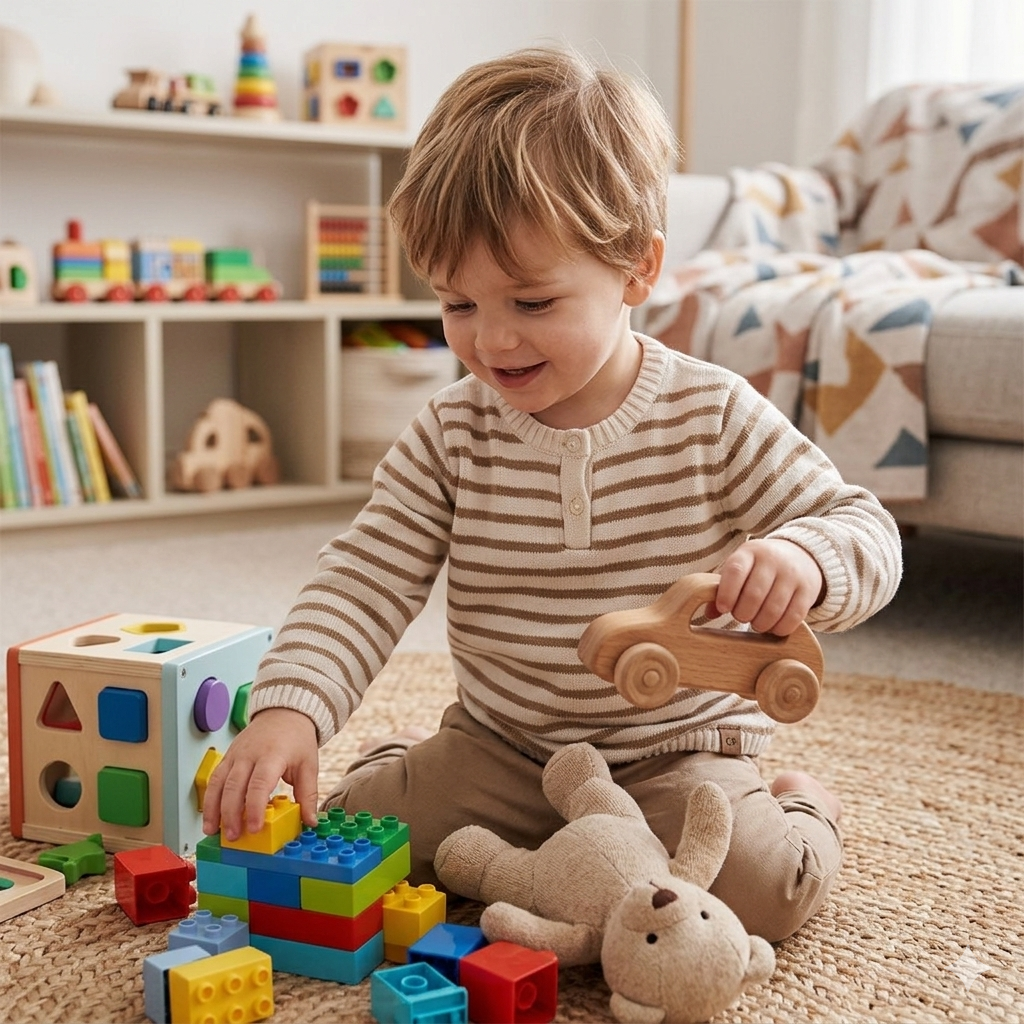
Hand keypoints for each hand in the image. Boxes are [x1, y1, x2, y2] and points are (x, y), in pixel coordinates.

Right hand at [201, 706, 319, 841]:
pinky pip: (214, 778)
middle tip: (233, 836)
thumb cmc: (297, 739)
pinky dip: (209, 798)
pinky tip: (210, 816)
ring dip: (213, 808)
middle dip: (231, 814)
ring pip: (218, 782)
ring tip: (212, 831)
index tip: (254, 828)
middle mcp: (250, 754)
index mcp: (273, 755)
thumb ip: (308, 794)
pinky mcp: (227, 757)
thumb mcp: (309, 765)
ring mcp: (235, 755)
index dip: (254, 807)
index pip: (259, 783)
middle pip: (234, 786)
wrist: (284, 713)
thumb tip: (310, 822)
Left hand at [714, 538, 823, 635]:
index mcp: (749, 552)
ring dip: (760, 624)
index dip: (726, 593)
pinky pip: (793, 617)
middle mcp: (772, 560)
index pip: (735, 571)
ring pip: (773, 609)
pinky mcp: (808, 590)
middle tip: (741, 616)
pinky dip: (780, 628)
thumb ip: (724, 589)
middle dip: (743, 613)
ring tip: (756, 623)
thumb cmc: (759, 568)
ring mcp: (792, 574)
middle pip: (754, 595)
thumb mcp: (741, 569)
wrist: (799, 556)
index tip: (723, 608)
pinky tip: (773, 627)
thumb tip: (709, 613)